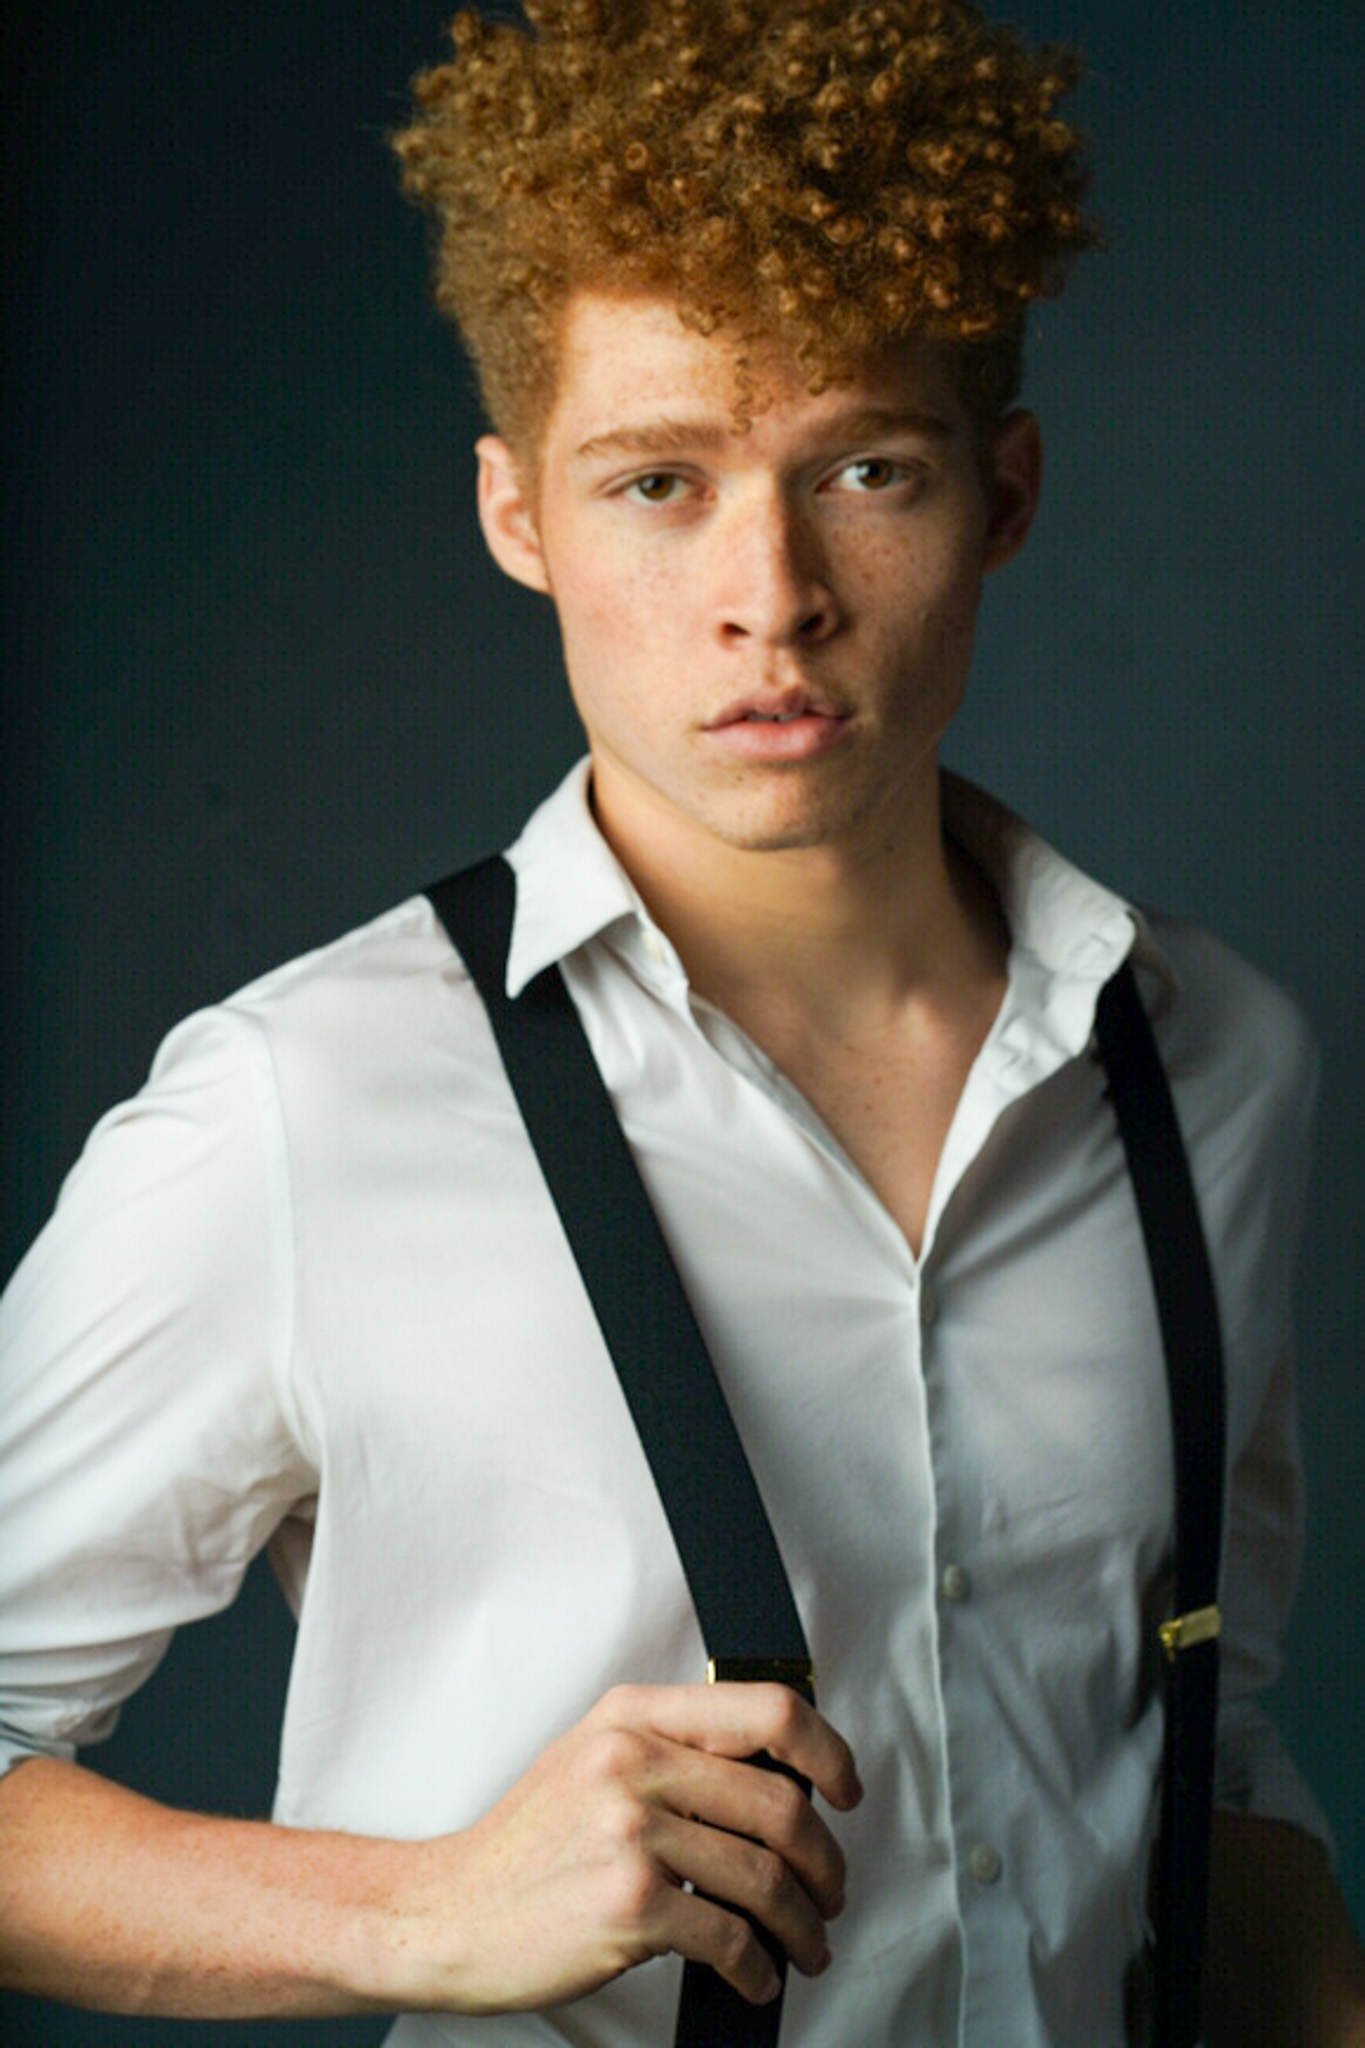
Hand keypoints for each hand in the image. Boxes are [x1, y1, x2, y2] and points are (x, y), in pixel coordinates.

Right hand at [380, 1680, 861, 2014]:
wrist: (447, 1912)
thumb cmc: (525, 1844)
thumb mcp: (590, 1758)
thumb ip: (670, 1750)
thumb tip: (774, 1777)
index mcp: (633, 1716)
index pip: (766, 1708)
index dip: (825, 1750)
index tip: (844, 1790)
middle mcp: (633, 1763)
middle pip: (779, 1804)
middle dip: (824, 1862)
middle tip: (830, 1893)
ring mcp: (631, 1833)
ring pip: (764, 1877)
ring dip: (802, 1924)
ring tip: (805, 1944)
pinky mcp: (628, 1905)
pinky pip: (730, 1938)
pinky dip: (759, 1967)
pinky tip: (757, 1976)